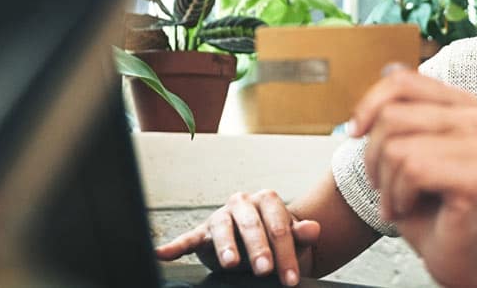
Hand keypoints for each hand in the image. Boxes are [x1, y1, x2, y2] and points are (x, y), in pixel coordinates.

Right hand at [155, 190, 320, 286]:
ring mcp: (221, 216)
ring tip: (231, 263)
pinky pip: (188, 239)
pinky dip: (174, 246)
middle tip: (265, 270)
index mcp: (267, 199)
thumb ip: (300, 234)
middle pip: (251, 226)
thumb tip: (314, 228)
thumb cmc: (277, 240)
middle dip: (259, 250)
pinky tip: (162, 254)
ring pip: (223, 229)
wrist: (262, 243)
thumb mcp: (292, 239)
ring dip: (227, 247)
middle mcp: (242, 203)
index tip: (291, 277)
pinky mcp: (202, 232)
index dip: (286, 252)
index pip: (278, 225)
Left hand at [351, 66, 476, 285]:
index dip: (368, 105)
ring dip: (386, 183)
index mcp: (462, 105)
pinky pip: (413, 171)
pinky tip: (409, 208)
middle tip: (383, 184)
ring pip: (397, 147)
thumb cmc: (430, 204)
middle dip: (373, 157)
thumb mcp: (404, 147)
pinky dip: (398, 197)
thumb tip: (387, 68)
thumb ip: (401, 110)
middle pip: (392, 116)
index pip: (402, 80)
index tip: (355, 133)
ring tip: (398, 201)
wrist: (461, 253)